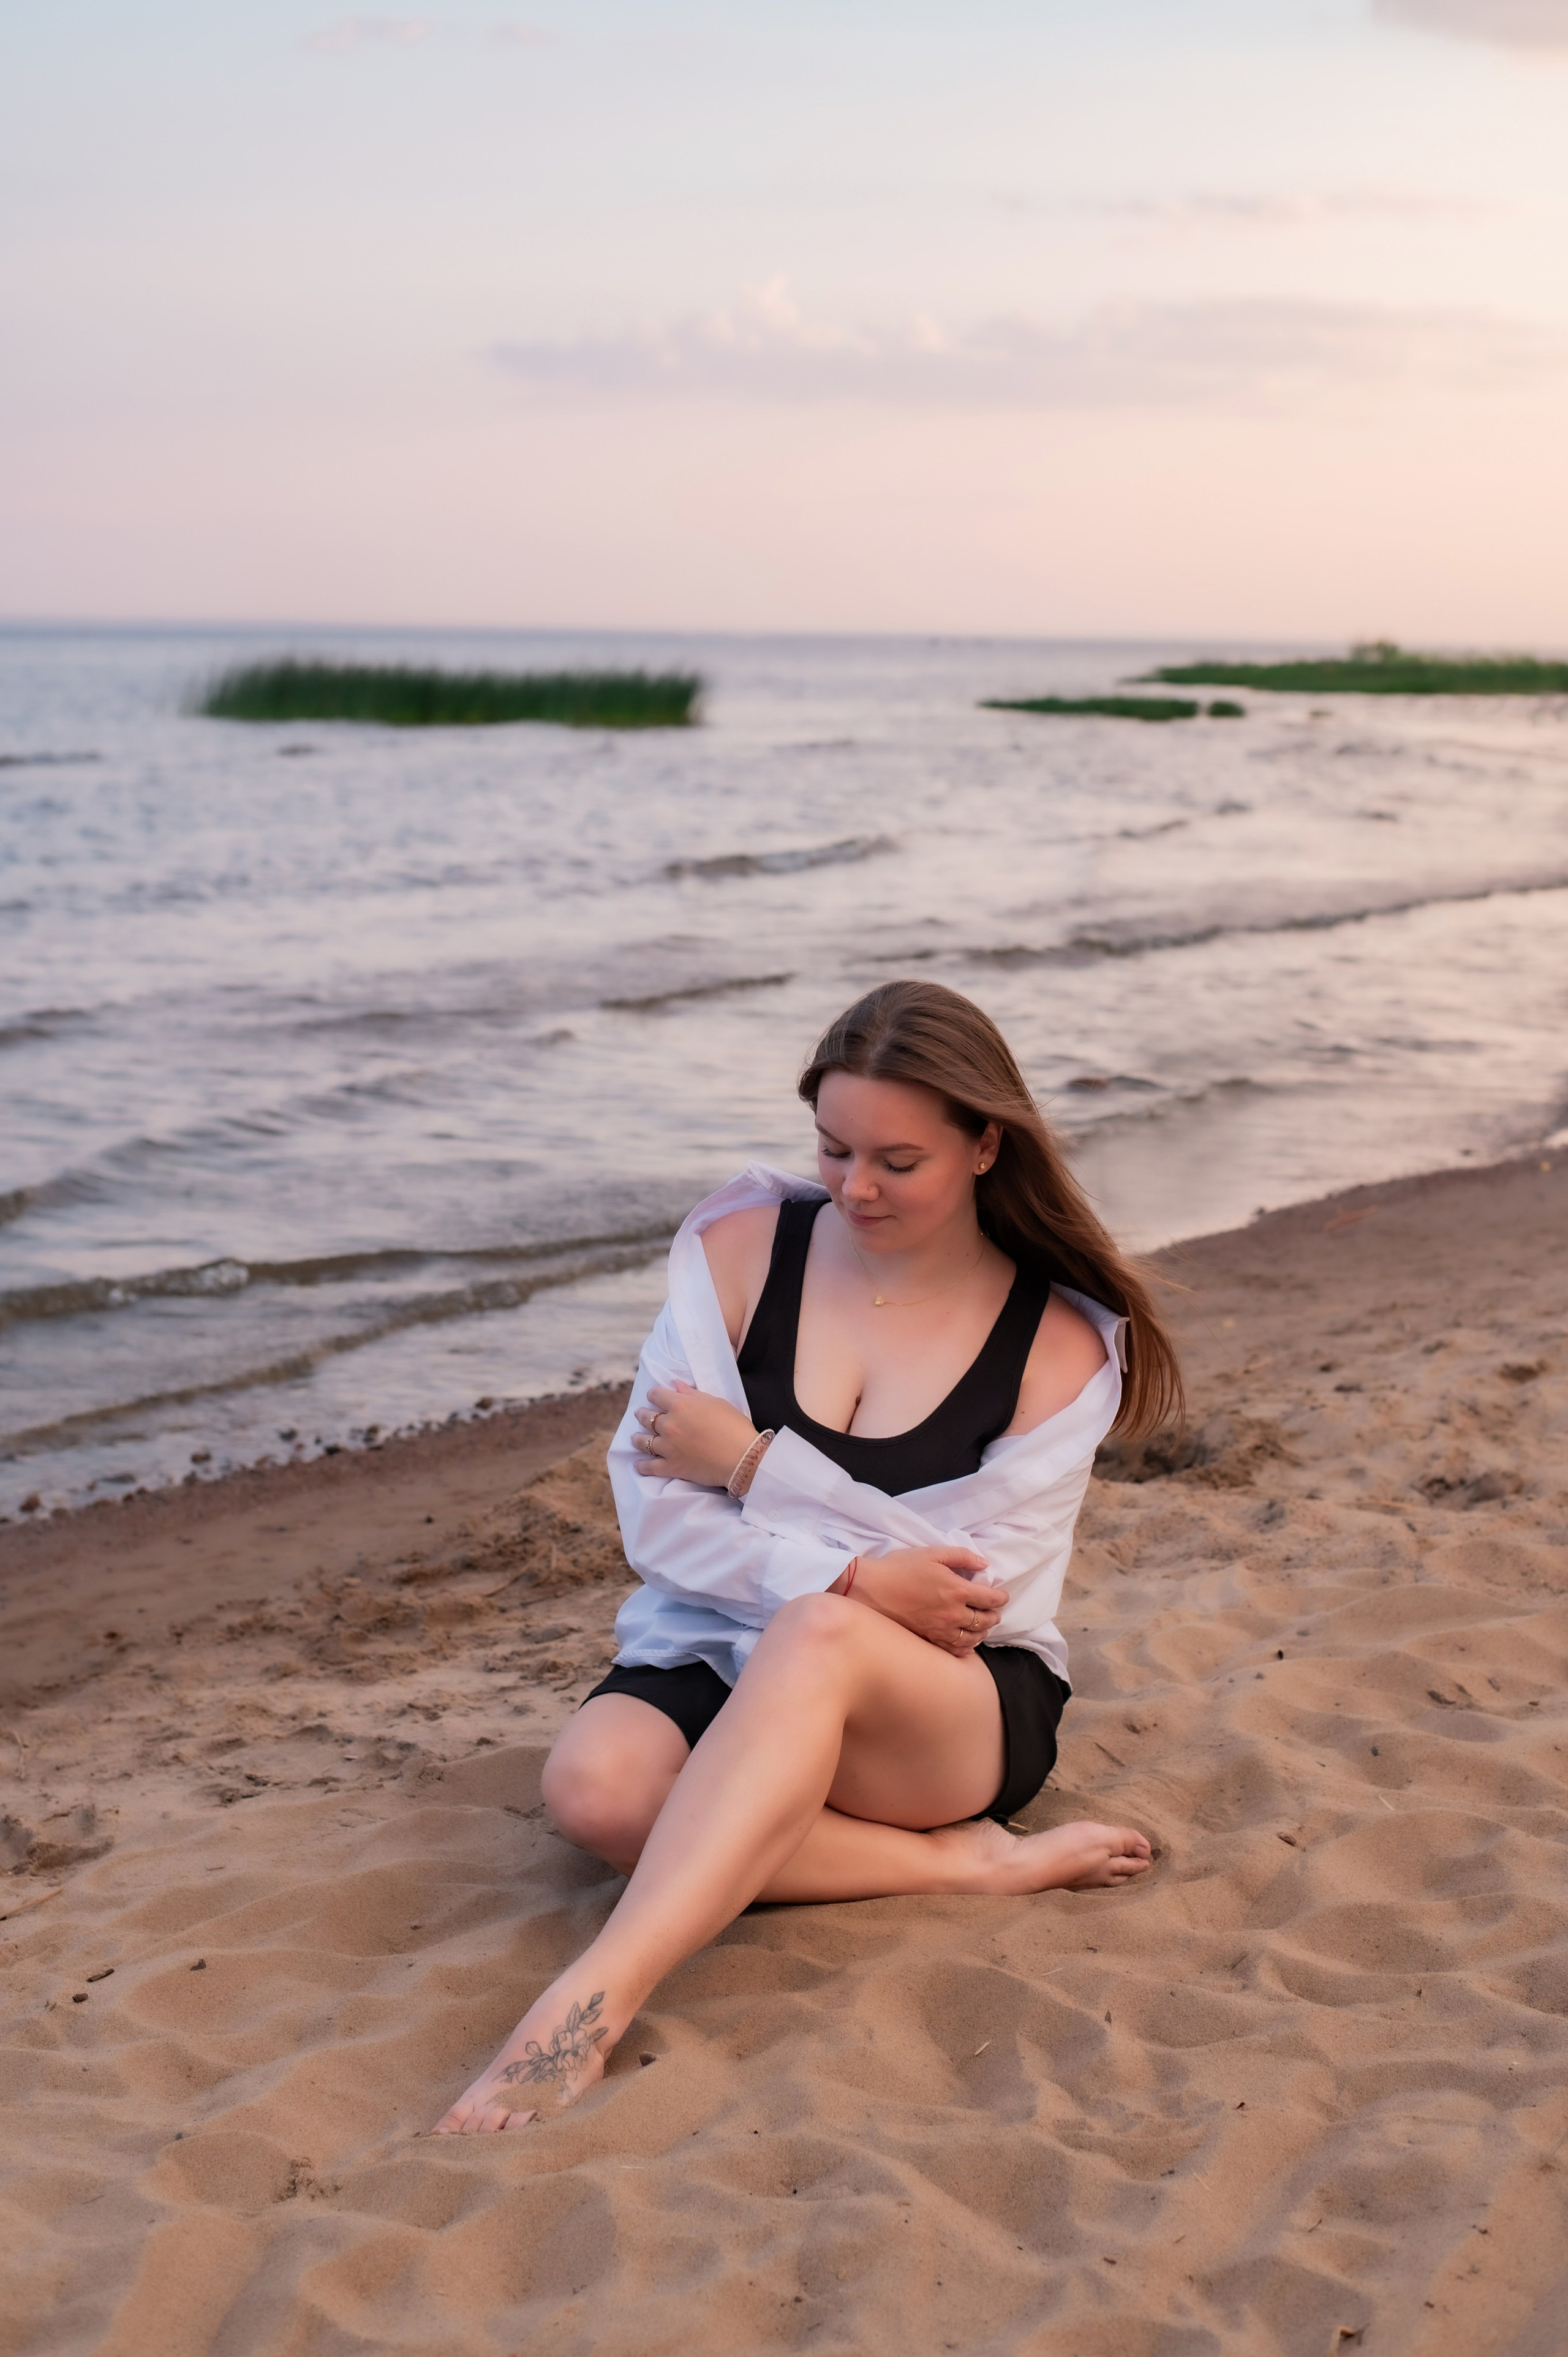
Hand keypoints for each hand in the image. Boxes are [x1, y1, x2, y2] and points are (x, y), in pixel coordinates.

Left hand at [632, 1381, 759, 1488]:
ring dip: (637, 1438)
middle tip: (640, 1414)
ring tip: (635, 1437)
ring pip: (643, 1441)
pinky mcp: (671, 1467)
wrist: (742, 1457)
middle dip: (642, 1414)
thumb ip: (693, 1394)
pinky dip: (641, 1465)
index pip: (656, 1395)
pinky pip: (650, 1466)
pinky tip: (637, 1464)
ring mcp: (668, 1447)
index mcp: (680, 1405)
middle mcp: (669, 1425)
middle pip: (647, 1417)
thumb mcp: (716, 1402)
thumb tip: (676, 1385)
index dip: (654, 1395)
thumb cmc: (734, 1426)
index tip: (653, 1396)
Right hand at [843, 1546, 1006, 1657]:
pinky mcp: (928, 1639)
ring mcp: (940, 1629)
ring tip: (982, 1626)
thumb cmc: (898, 1567)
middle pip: (985, 1621)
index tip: (1002, 1596)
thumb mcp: (931, 1553)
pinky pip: (954, 1649)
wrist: (868, 1589)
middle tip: (994, 1611)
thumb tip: (983, 1563)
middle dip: (994, 1615)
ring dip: (982, 1632)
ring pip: (973, 1638)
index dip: (1000, 1597)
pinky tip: (965, 1642)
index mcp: (956, 1589)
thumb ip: (961, 1556)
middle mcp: (952, 1613)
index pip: (990, 1598)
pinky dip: (965, 1647)